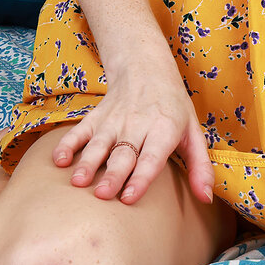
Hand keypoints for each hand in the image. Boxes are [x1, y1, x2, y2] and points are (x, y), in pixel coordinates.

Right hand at [50, 53, 213, 207]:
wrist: (146, 66)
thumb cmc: (173, 106)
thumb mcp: (193, 131)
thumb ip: (200, 166)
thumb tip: (206, 198)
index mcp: (164, 129)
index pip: (152, 157)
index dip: (141, 177)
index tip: (129, 198)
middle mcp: (138, 125)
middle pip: (123, 153)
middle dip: (113, 175)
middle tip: (103, 196)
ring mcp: (114, 120)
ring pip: (99, 144)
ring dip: (87, 162)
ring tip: (78, 182)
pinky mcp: (96, 117)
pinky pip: (79, 131)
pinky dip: (68, 145)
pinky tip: (58, 160)